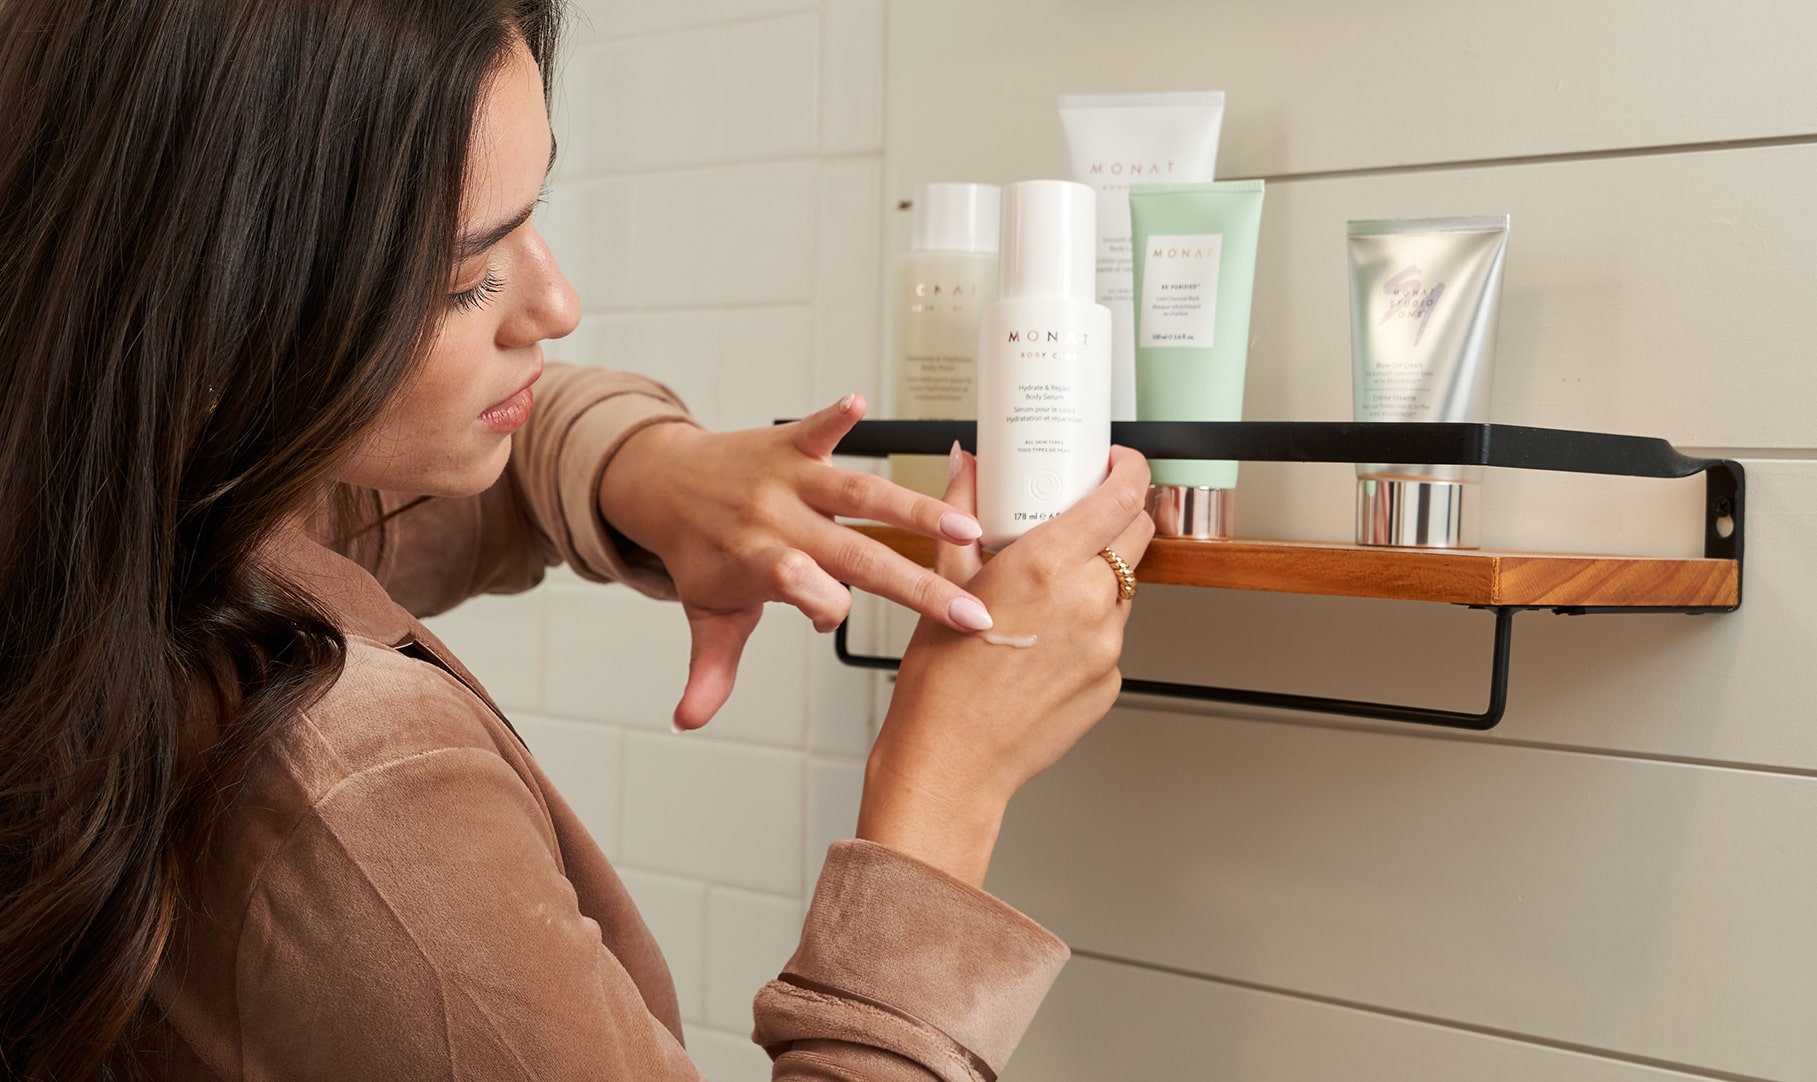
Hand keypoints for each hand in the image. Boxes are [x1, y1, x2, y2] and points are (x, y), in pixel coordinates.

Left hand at [598, 394, 996, 730]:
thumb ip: (708, 670)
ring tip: (965, 527)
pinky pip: (815, 428)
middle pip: (855, 556)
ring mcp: (788, 480)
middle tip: (967, 610)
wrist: (663, 482)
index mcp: (760, 566)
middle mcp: (779, 522)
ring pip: (859, 495)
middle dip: (914, 585)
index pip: (811, 595)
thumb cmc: (700, 552)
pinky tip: (860, 401)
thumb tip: (687, 723)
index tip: (825, 619)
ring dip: (913, 510)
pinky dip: (835, 416)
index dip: (824, 609)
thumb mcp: (706, 616)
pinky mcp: (789, 443)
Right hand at [857, 444, 1154, 885]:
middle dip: (1121, 512)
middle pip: (1137, 533)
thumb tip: (968, 466)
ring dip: (1099, 573)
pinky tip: (1046, 639)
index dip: (1130, 468)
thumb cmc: (939, 685)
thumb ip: (961, 514)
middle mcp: (1087, 601)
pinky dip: (1089, 624)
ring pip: (1124, 586)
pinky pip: (1110, 634)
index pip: (1122, 495)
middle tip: (1088, 510)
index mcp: (1047, 566)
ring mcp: (1106, 644)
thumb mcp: (943, 582)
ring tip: (1050, 586)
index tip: (1117, 460)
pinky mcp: (1111, 680)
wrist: (952, 763)